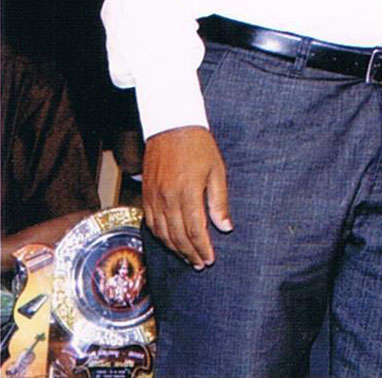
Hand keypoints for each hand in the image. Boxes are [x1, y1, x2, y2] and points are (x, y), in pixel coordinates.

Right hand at [142, 126, 231, 266]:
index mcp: (188, 192)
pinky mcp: (146, 195)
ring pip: (162, 233)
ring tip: (187, 258)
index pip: (195, 230)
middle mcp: (168, 198)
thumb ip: (219, 201)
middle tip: (200, 264)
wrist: (171, 127)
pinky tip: (170, 242)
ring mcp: (154, 197)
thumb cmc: (199, 147)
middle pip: (178, 236)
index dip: (202, 247)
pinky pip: (151, 223)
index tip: (210, 259)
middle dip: (190, 253)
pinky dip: (160, 237)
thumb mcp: (217, 171)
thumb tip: (225, 227)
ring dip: (175, 249)